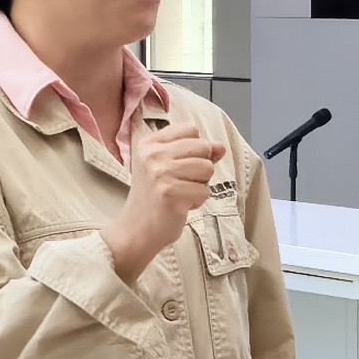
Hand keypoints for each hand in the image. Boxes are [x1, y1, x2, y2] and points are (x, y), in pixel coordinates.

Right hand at [105, 121, 224, 280]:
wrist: (137, 230)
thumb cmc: (156, 197)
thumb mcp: (171, 167)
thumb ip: (197, 153)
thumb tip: (221, 146)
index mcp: (149, 143)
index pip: (191, 129)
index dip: (196, 148)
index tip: (181, 164)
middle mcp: (152, 155)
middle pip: (203, 147)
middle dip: (201, 167)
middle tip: (181, 182)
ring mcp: (160, 173)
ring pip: (207, 168)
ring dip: (201, 185)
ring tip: (182, 193)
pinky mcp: (170, 193)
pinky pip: (204, 191)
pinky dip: (197, 201)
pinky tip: (180, 205)